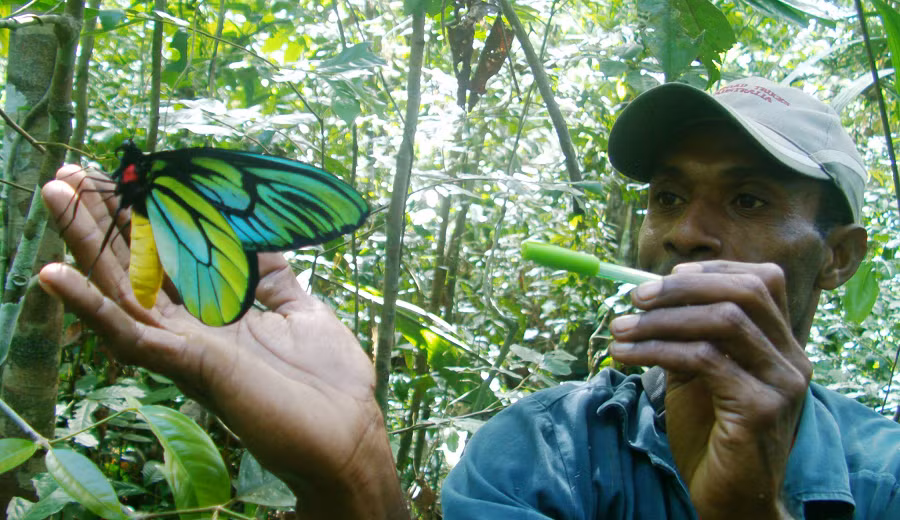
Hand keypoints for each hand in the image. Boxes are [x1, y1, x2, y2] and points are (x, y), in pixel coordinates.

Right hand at [39, 166, 406, 518]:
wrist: (351, 432)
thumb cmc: (329, 379)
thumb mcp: (303, 311)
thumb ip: (275, 279)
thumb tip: (260, 240)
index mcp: (218, 313)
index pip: (171, 258)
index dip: (147, 219)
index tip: (124, 176)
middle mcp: (194, 328)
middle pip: (136, 266)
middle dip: (103, 219)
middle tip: (69, 173)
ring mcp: (186, 347)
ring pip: (121, 289)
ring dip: (86, 243)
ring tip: (56, 195)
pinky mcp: (188, 366)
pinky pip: (129, 335)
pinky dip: (89, 307)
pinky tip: (53, 274)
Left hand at [609, 261, 810, 519]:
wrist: (728, 498)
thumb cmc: (710, 435)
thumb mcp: (697, 375)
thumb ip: (688, 335)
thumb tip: (653, 295)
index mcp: (782, 345)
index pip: (763, 281)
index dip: (711, 272)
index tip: (664, 277)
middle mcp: (792, 360)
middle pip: (746, 292)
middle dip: (683, 288)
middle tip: (635, 297)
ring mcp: (781, 384)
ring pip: (724, 321)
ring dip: (661, 320)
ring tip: (619, 329)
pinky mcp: (760, 409)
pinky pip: (705, 360)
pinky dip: (659, 350)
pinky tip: (627, 356)